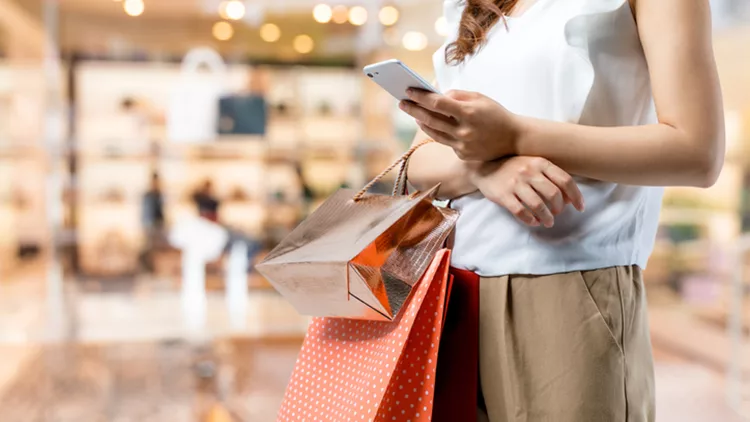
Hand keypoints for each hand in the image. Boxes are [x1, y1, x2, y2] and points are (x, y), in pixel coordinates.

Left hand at [399, 89, 520, 160]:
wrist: (514, 139)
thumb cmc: (496, 114)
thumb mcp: (480, 98)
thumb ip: (457, 96)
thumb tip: (437, 96)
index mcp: (469, 113)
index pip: (437, 104)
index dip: (420, 97)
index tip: (408, 90)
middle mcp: (464, 131)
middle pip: (430, 119)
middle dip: (413, 110)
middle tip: (402, 102)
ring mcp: (462, 146)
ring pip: (434, 133)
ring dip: (421, 122)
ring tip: (413, 113)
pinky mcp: (463, 155)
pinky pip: (445, 142)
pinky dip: (438, 132)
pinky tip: (429, 124)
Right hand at [467, 156, 584, 227]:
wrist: (483, 167)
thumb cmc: (512, 167)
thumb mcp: (532, 164)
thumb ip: (550, 175)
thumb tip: (568, 197)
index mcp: (540, 162)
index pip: (565, 180)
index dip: (576, 196)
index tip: (580, 207)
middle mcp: (528, 171)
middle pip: (553, 194)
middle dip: (559, 208)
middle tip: (557, 214)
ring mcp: (515, 183)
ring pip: (538, 205)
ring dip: (546, 217)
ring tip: (548, 222)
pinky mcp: (503, 195)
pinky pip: (521, 212)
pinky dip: (530, 220)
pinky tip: (533, 221)